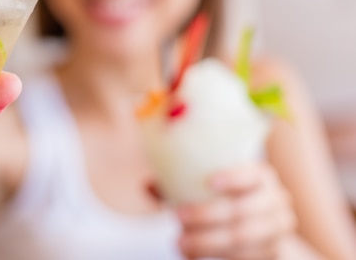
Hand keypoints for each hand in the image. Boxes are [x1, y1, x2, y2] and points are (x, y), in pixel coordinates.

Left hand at [176, 162, 295, 259]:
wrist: (261, 226)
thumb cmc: (226, 199)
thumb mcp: (208, 187)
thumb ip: (179, 183)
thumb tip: (148, 186)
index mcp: (260, 174)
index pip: (251, 174)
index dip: (233, 178)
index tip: (208, 182)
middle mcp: (275, 199)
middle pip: (241, 210)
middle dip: (206, 215)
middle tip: (177, 218)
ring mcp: (278, 228)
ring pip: (243, 238)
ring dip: (208, 242)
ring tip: (181, 243)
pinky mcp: (275, 252)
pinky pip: (247, 258)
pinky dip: (220, 258)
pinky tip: (193, 257)